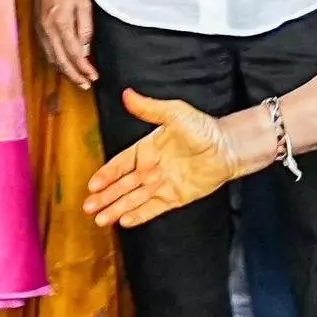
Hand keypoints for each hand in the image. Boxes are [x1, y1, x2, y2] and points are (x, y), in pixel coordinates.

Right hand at [31, 0, 95, 87]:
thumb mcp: (83, 4)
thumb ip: (85, 28)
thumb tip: (85, 48)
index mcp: (61, 24)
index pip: (74, 54)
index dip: (84, 68)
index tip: (94, 76)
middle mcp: (48, 30)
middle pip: (61, 61)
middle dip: (74, 76)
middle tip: (86, 85)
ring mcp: (40, 30)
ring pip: (52, 58)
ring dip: (65, 71)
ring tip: (77, 79)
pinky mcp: (37, 29)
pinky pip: (46, 51)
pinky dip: (56, 61)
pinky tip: (64, 65)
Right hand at [84, 89, 252, 228]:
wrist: (228, 148)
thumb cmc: (203, 128)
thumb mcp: (174, 113)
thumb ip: (149, 108)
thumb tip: (127, 94)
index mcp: (146, 149)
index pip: (120, 164)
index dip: (106, 175)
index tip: (92, 185)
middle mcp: (151, 169)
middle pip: (122, 186)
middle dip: (105, 197)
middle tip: (88, 207)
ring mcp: (162, 185)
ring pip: (134, 199)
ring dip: (116, 208)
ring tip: (100, 219)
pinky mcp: (175, 197)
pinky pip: (153, 208)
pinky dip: (139, 215)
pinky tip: (124, 222)